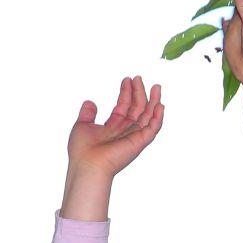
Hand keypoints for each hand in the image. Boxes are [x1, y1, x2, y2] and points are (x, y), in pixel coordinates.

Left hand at [61, 76, 164, 220]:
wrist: (87, 164)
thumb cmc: (82, 150)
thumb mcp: (82, 125)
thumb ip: (87, 114)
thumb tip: (89, 102)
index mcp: (113, 128)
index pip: (124, 107)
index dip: (126, 92)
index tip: (127, 79)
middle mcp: (125, 132)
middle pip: (137, 109)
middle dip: (139, 93)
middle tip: (138, 78)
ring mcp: (133, 137)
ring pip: (148, 116)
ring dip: (152, 101)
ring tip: (156, 86)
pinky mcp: (140, 142)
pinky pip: (153, 128)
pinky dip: (158, 117)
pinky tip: (160, 104)